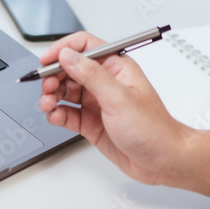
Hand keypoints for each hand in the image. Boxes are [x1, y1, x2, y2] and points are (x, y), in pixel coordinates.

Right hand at [38, 32, 194, 185]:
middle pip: (69, 69)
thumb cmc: (153, 129)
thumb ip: (91, 74)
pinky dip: (57, 113)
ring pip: (65, 91)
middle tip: (47, 88)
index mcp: (115, 67)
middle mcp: (105, 82)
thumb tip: (68, 55)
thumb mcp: (119, 98)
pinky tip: (55, 116)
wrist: (163, 161)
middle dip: (53, 76)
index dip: (62, 50)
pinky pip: (67, 112)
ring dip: (52, 96)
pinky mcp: (91, 122)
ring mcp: (97, 102)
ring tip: (48, 104)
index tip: (46, 61)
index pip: (84, 47)